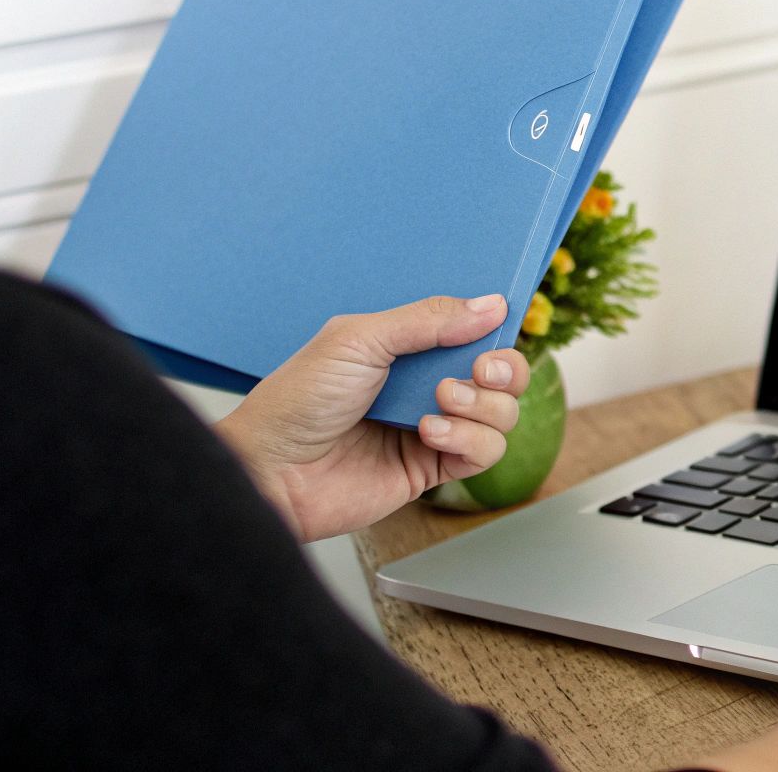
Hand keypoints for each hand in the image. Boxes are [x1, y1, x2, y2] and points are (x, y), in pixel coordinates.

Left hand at [214, 295, 530, 541]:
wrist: (272, 472)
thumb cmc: (299, 400)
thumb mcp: (359, 340)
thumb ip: (428, 320)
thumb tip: (493, 306)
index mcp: (407, 344)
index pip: (473, 329)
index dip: (493, 327)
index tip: (499, 321)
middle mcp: (426, 383)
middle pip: (503, 373)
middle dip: (505, 368)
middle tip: (483, 368)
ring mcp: (434, 426)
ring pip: (503, 413)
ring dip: (483, 405)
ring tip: (441, 401)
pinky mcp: (433, 468)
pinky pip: (485, 452)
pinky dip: (470, 439)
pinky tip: (430, 432)